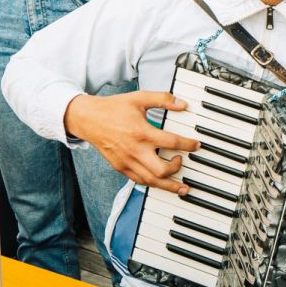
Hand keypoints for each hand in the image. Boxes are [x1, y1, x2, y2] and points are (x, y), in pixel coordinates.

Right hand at [64, 91, 199, 192]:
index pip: (172, 142)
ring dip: (168, 186)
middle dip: (177, 169)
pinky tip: (160, 182)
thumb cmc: (114, 108)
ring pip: (151, 181)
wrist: (89, 119)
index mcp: (142, 132)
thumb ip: (162, 99)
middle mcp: (135, 150)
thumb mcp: (139, 98)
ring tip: (181, 188)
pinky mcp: (120, 167)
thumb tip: (182, 104)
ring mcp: (127, 162)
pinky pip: (139, 181)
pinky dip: (152, 183)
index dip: (188, 145)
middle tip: (182, 161)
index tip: (196, 145)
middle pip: (161, 170)